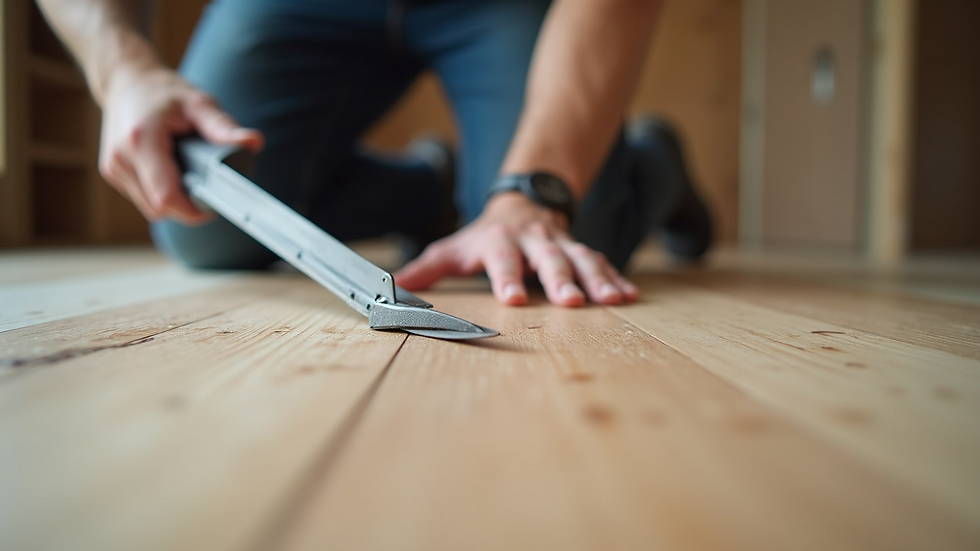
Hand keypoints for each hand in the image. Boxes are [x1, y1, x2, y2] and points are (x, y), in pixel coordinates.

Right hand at [98, 66, 263, 223]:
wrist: (125, 79)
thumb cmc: (163, 90)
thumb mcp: (198, 103)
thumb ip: (223, 126)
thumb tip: (254, 142)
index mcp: (141, 141)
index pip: (166, 198)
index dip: (193, 210)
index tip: (213, 206)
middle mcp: (122, 158)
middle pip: (160, 208)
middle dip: (187, 206)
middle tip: (207, 188)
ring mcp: (113, 167)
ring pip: (151, 209)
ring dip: (173, 201)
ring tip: (188, 175)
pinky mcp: (112, 172)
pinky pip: (142, 199)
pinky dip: (160, 193)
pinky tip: (171, 173)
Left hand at [395, 192, 638, 305]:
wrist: (523, 204)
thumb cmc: (483, 237)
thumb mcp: (453, 249)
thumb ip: (425, 269)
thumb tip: (391, 287)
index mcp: (500, 241)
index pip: (502, 259)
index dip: (507, 278)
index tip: (513, 298)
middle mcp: (534, 241)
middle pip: (550, 259)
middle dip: (562, 280)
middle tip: (572, 303)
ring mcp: (561, 245)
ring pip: (583, 259)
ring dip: (598, 280)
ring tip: (614, 300)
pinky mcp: (581, 251)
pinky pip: (602, 263)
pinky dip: (616, 278)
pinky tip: (629, 295)